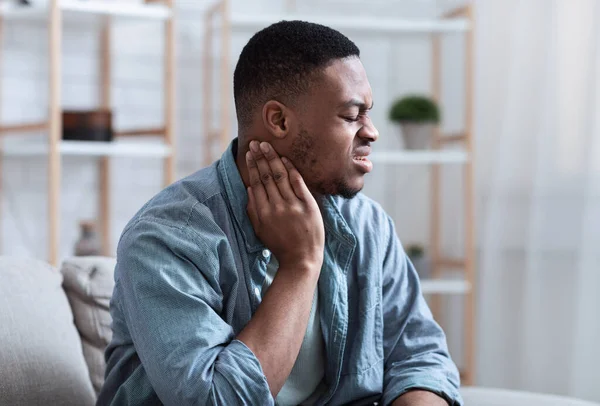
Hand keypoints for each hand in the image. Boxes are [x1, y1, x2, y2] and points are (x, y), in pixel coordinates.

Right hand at [246, 141, 324, 269]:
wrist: (301, 259)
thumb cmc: (280, 245)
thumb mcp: (259, 230)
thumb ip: (252, 210)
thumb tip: (248, 189)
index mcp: (263, 212)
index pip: (255, 183)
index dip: (252, 166)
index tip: (249, 153)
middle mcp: (276, 206)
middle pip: (266, 176)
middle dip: (260, 157)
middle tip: (255, 142)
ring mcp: (292, 205)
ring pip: (280, 176)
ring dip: (272, 158)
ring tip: (267, 145)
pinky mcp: (307, 205)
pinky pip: (297, 182)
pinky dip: (290, 169)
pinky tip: (284, 158)